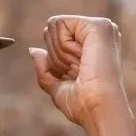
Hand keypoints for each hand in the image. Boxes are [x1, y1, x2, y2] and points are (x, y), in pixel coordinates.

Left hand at [28, 15, 135, 135]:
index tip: (75, 76)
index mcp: (93, 45)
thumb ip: (45, 68)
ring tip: (82, 69)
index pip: (56, 37)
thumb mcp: (58, 87)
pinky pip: (59, 24)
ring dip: (60, 55)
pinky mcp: (98, 26)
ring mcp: (101, 27)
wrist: (98, 110)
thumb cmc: (83, 105)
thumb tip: (33, 50)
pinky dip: (62, 47)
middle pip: (52, 29)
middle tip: (78, 73)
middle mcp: (98, 33)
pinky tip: (81, 60)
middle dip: (56, 56)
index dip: (55, 60)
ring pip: (53, 26)